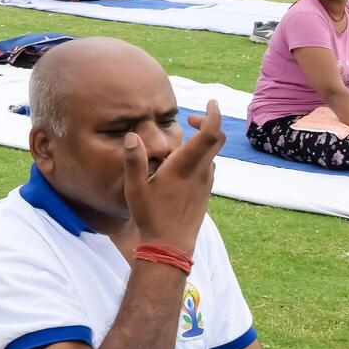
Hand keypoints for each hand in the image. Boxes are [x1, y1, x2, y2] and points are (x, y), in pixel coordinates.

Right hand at [123, 100, 222, 255]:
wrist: (171, 245)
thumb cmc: (151, 216)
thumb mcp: (135, 189)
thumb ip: (134, 161)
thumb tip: (131, 136)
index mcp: (184, 167)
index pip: (210, 134)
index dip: (214, 115)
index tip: (210, 103)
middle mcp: (200, 172)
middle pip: (217, 140)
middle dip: (208, 123)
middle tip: (190, 119)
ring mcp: (206, 183)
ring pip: (212, 154)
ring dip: (203, 141)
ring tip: (181, 142)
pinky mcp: (205, 192)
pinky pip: (208, 167)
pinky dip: (200, 156)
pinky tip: (183, 164)